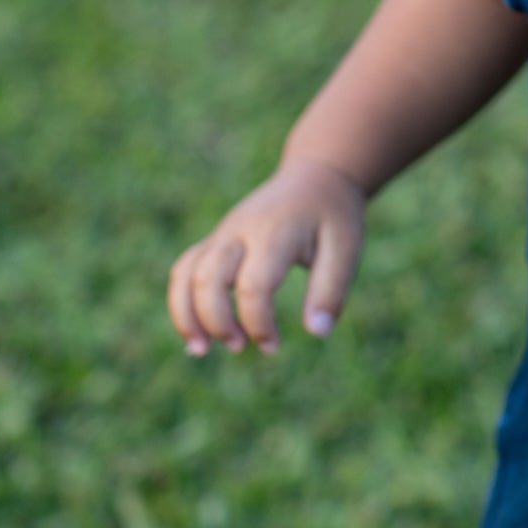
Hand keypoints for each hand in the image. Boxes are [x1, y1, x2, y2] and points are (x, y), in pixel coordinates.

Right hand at [168, 159, 364, 354]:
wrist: (315, 178)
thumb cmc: (333, 217)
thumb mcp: (345, 249)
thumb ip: (331, 291)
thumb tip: (317, 332)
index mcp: (275, 232)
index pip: (254, 285)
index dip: (258, 324)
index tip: (273, 346)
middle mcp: (240, 231)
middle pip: (208, 278)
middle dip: (217, 321)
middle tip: (240, 347)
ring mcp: (223, 234)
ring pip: (186, 272)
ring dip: (187, 315)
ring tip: (202, 350)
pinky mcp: (215, 241)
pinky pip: (184, 269)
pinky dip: (182, 301)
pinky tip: (198, 333)